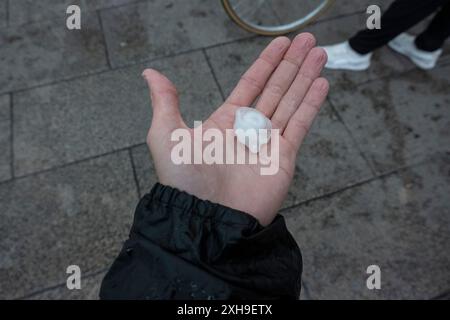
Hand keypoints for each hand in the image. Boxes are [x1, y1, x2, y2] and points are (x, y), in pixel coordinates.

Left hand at [142, 33, 327, 225]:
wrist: (207, 217)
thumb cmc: (185, 180)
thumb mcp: (166, 135)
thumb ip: (165, 102)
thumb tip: (150, 73)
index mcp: (224, 121)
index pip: (251, 84)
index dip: (267, 63)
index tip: (281, 44)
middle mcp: (248, 129)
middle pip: (275, 88)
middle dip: (292, 64)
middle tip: (307, 39)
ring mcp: (268, 143)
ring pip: (291, 102)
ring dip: (306, 77)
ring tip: (319, 53)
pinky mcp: (283, 159)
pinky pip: (300, 126)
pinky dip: (311, 105)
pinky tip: (321, 84)